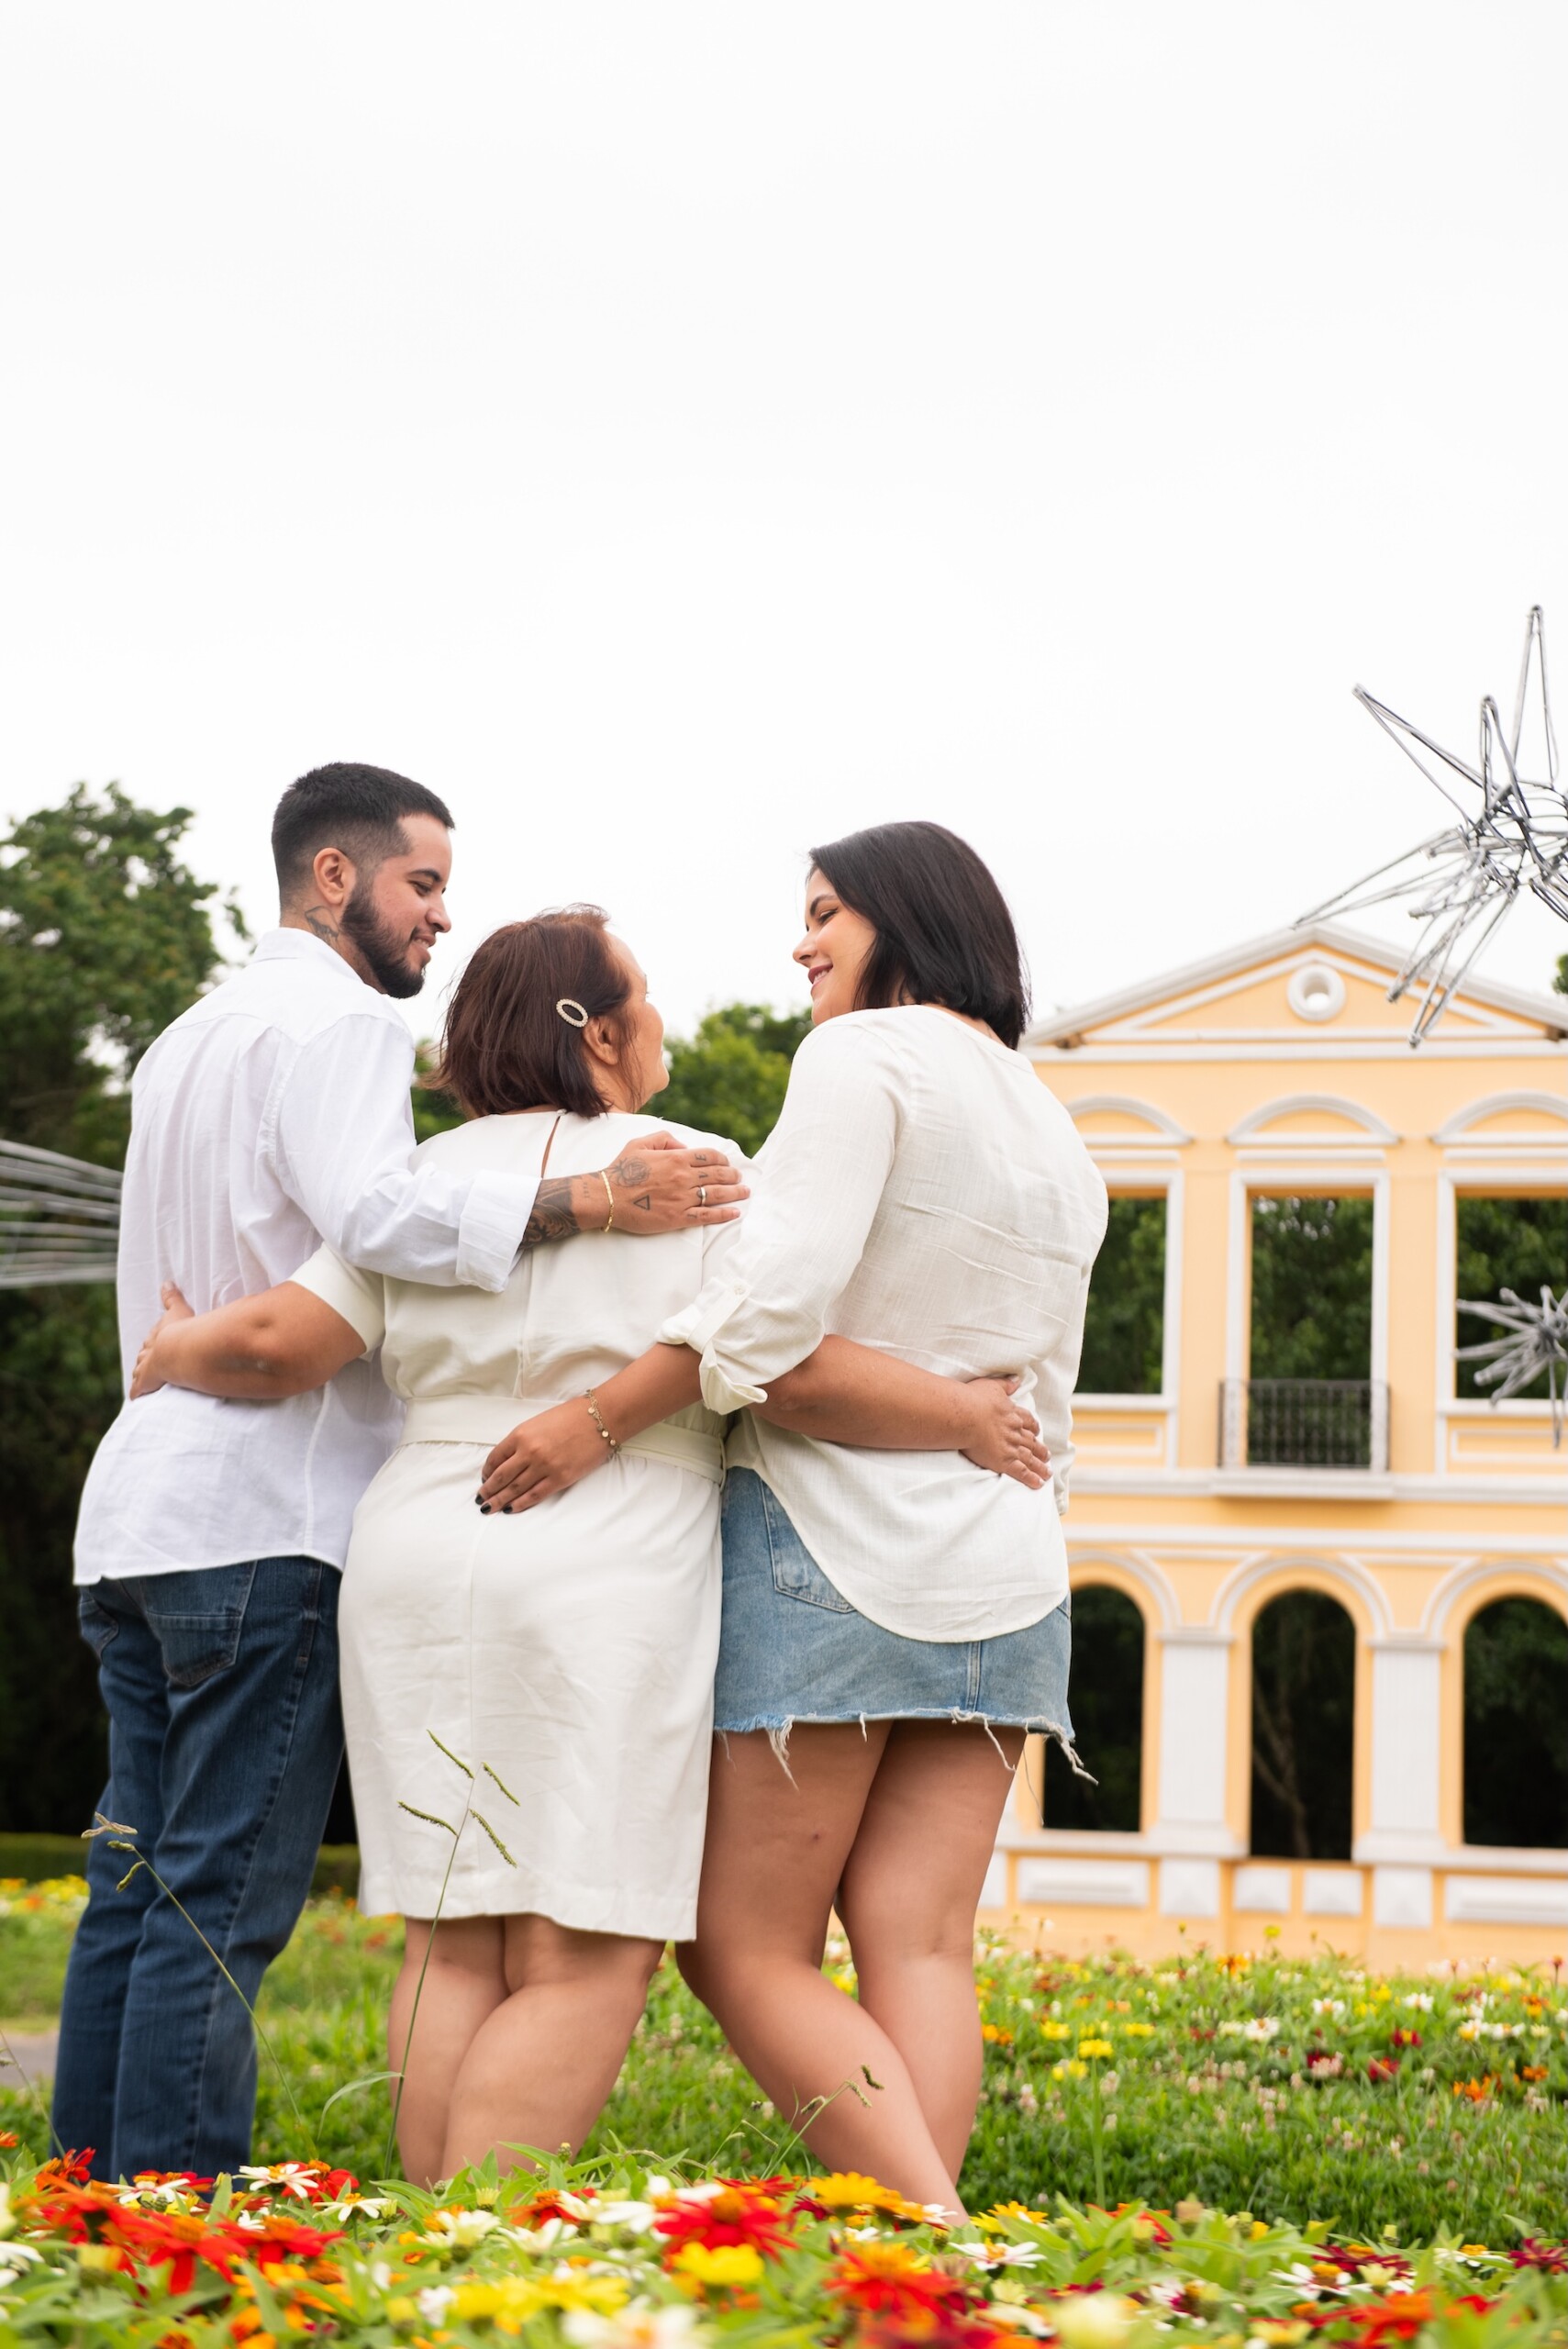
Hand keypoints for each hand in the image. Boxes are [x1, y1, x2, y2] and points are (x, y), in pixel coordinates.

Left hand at [130, 1282, 193, 1399]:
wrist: (176, 1350)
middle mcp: (148, 1351)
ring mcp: (145, 1367)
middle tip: (147, 1361)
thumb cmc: (181, 1330)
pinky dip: (135, 1392)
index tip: (155, 1343)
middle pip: (144, 1355)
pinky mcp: (144, 1382)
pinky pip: (138, 1389)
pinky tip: (133, 1397)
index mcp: (156, 1335)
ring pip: (139, 1371)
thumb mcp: (178, 1310)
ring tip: (141, 1378)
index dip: (154, 1342)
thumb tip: (167, 1281)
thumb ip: (172, 1297)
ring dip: (140, 1374)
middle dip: (145, 1357)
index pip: (153, 1339)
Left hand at [477, 1396, 609, 1513]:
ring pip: (515, 1489)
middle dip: (488, 1490)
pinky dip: (521, 1504)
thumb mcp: (538, 1422)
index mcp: (521, 1434)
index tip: (485, 1479)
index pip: (495, 1458)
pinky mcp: (560, 1478)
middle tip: (481, 1500)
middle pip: (501, 1477)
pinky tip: (511, 1509)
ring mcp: (544, 1466)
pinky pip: (535, 1495)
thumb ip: (523, 1440)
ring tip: (490, 1508)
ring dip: (500, 1500)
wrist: (600, 1418)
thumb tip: (509, 1459)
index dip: (487, 1471)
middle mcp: (529, 1451)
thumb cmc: (571, 1416)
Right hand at [602, 1133, 747, 1232]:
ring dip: (735, 1193)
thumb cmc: (621, 1170)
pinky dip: (723, 1214)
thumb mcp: (640, 1143)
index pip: (709, 1156)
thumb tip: (683, 1146)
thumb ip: (664, 1138)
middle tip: (739, 1178)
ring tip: (745, 1192)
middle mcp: (683, 1177)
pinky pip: (706, 1216)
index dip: (723, 1159)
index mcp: (676, 1158)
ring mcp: (682, 1199)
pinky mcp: (678, 1218)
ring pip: (717, 1194)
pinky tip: (735, 1212)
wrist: (607, 1197)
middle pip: (718, 1174)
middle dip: (732, 1175)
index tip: (727, 1163)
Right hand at [959, 1376, 1051, 1489]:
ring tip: (1047, 1472)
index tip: (1037, 1431)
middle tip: (1047, 1455)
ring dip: (1040, 1466)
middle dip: (1040, 1449)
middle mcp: (1015, 1432)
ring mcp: (1011, 1447)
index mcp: (1013, 1414)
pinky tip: (1038, 1483)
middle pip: (1031, 1442)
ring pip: (1030, 1458)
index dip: (1033, 1427)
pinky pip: (1021, 1472)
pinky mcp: (1004, 1461)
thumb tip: (1017, 1380)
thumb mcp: (992, 1386)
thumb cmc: (974, 1399)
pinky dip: (1031, 1478)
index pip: (1027, 1422)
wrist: (967, 1416)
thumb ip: (1006, 1384)